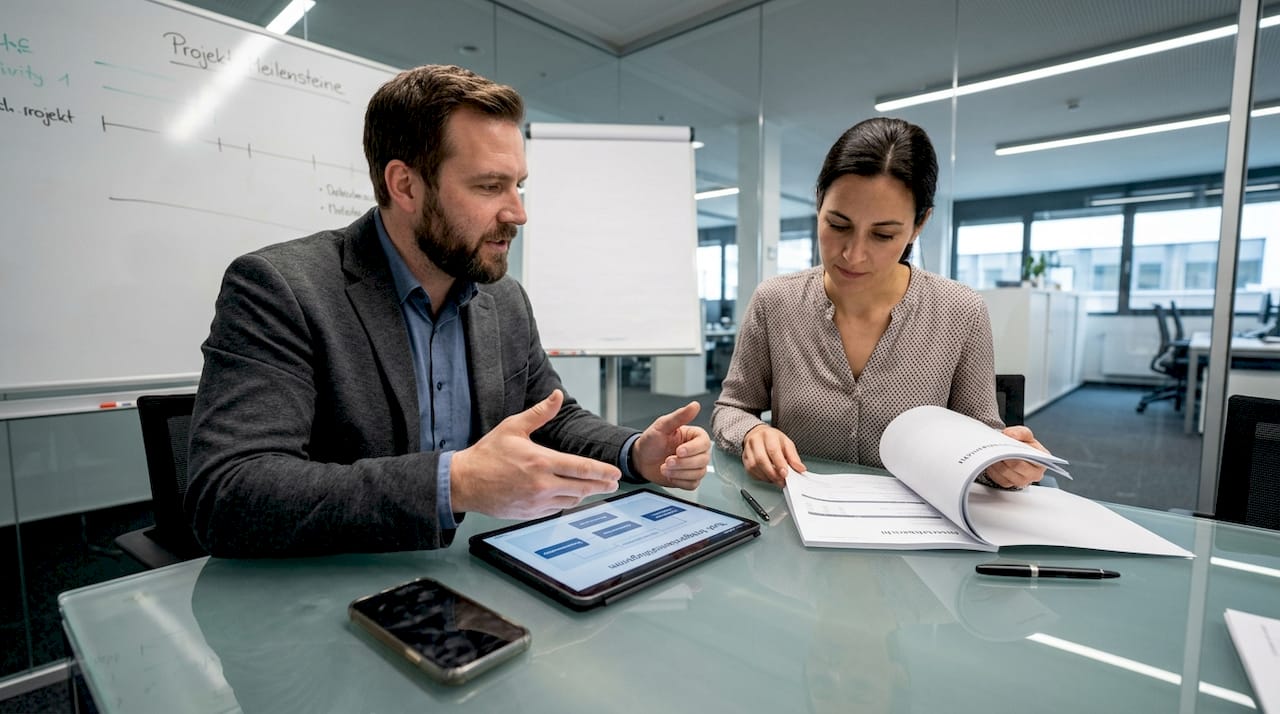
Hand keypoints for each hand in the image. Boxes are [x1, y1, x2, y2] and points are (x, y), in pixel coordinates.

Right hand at [450, 390, 620, 517]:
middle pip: (583, 487)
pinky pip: (556, 509)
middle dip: (601, 485)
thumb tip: (556, 395)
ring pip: (571, 500)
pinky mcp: (530, 513)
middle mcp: (541, 485)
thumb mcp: (513, 427)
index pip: (581, 468)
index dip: (603, 472)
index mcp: (541, 462)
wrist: (465, 482)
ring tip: (591, 487)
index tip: (616, 473)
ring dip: (583, 493)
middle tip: (613, 483)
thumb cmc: (487, 454)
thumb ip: (540, 412)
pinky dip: (565, 501)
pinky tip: (568, 495)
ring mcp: (536, 502)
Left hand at [631, 401, 710, 489]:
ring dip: (680, 473)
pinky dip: (680, 481)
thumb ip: (679, 416)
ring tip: (665, 467)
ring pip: (698, 473)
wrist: (641, 459)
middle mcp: (697, 451)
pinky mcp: (689, 479)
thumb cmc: (651, 441)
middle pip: (702, 460)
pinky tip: (670, 475)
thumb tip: (694, 405)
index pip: (704, 443)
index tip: (678, 451)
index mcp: (694, 436)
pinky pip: (693, 484)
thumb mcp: (662, 426)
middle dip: (683, 463)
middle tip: (667, 461)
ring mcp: (694, 466)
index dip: (692, 449)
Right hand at [741, 424, 805, 486]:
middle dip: (772, 473)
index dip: (779, 464)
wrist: (758, 435)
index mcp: (768, 435)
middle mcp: (756, 441)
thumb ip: (793, 457)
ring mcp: (748, 450)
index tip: (785, 474)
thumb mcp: (786, 443)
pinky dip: (760, 477)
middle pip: (761, 459)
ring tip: (776, 479)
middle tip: (781, 481)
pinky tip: (767, 477)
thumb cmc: (773, 439)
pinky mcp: (744, 458)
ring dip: (766, 476)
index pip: (773, 450)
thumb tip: (800, 468)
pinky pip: (750, 471)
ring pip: (754, 466)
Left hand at [984, 425, 1048, 487]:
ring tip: (993, 453)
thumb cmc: (1023, 445)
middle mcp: (1034, 474)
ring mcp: (1022, 481)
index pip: (1030, 458)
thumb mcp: (1025, 434)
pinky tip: (992, 461)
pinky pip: (998, 478)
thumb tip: (1012, 435)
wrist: (1014, 451)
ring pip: (1005, 472)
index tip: (1008, 445)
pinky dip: (993, 469)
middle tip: (997, 448)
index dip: (1018, 452)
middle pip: (1016, 466)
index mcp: (1042, 461)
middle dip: (1005, 456)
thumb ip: (1021, 432)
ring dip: (997, 462)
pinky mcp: (1009, 484)